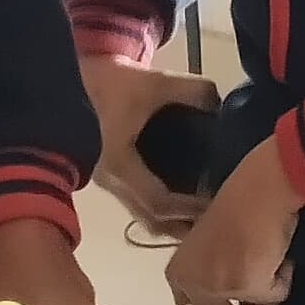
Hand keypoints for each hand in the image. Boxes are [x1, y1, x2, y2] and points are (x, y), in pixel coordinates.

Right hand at [81, 56, 218, 232]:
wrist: (81, 81)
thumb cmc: (116, 84)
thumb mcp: (155, 82)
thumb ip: (193, 90)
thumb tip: (222, 105)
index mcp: (119, 162)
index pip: (158, 202)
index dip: (189, 207)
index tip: (219, 201)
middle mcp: (111, 182)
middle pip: (153, 220)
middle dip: (187, 222)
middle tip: (223, 215)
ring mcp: (109, 185)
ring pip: (145, 218)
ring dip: (175, 222)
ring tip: (209, 214)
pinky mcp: (113, 182)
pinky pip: (140, 208)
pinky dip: (165, 213)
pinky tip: (189, 205)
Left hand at [166, 136, 302, 304]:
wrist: (262, 188)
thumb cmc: (241, 209)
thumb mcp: (213, 249)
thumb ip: (211, 277)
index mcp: (176, 274)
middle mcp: (189, 284)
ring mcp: (216, 287)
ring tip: (271, 275)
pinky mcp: (246, 285)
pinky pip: (272, 300)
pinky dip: (283, 283)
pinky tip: (281, 257)